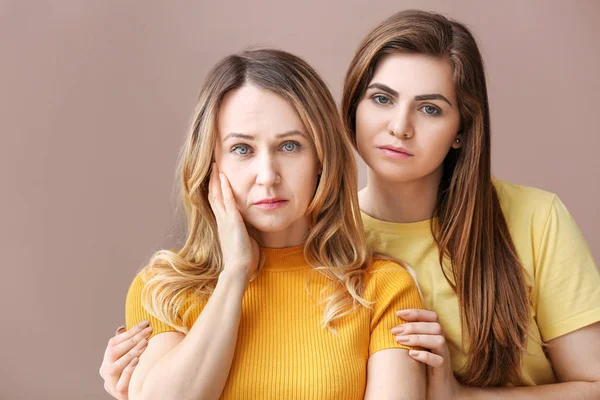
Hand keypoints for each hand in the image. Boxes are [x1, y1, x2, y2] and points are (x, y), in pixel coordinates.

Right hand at [99, 321, 151, 398]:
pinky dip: (128, 371)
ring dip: (131, 353)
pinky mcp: (118, 394)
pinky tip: (138, 361)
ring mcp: (110, 382)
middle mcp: (105, 370)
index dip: (130, 331)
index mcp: (108, 359)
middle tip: (148, 331)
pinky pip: (121, 383)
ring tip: (145, 343)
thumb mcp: (127, 358)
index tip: (146, 323)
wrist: (133, 395)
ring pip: (115, 366)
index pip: (114, 341)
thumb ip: (125, 345)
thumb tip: (121, 328)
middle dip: (133, 340)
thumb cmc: (132, 373)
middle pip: (114, 352)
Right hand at [208, 163, 258, 279]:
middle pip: (213, 195)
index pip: (217, 202)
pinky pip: (227, 202)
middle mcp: (221, 220)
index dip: (216, 188)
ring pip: (217, 195)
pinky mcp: (232, 222)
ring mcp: (225, 221)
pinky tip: (225, 178)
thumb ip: (243, 231)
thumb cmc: (243, 258)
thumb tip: (249, 228)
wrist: (239, 270)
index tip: (216, 176)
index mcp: (223, 224)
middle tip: (212, 166)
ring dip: (217, 180)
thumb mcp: (243, 239)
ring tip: (215, 166)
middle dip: (213, 180)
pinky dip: (225, 189)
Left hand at [392, 309, 463, 399]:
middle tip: (394, 331)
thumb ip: (410, 336)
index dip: (416, 312)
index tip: (398, 313)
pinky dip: (425, 355)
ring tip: (400, 341)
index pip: (432, 317)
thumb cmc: (424, 367)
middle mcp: (442, 344)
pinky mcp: (442, 371)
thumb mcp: (417, 348)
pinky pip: (438, 360)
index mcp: (436, 335)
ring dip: (418, 338)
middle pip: (435, 326)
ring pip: (438, 340)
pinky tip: (412, 355)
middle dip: (413, 326)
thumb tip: (390, 326)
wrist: (441, 391)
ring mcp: (444, 357)